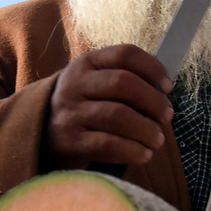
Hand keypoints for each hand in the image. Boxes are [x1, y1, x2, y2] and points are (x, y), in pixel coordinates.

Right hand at [45, 45, 174, 169]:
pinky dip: (132, 150)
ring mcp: (70, 113)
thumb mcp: (94, 84)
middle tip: (167, 116)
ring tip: (158, 139)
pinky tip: (144, 155)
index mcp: (86, 63)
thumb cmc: (82, 108)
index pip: (125, 55)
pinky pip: (107, 144)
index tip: (169, 87)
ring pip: (117, 115)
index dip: (153, 68)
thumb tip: (164, 92)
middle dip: (153, 101)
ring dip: (146, 129)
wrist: (42, 135)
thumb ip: (124, 80)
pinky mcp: (70, 141)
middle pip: (123, 83)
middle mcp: (75, 84)